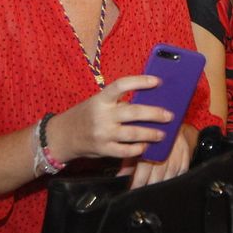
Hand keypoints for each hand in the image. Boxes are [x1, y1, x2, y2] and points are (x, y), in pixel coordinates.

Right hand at [46, 75, 172, 162]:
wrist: (62, 136)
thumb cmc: (85, 116)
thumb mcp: (97, 102)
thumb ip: (117, 102)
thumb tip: (147, 100)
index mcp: (101, 99)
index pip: (121, 85)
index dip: (140, 81)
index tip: (157, 81)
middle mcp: (102, 115)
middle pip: (133, 112)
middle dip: (155, 113)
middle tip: (169, 115)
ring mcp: (102, 133)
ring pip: (133, 133)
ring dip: (151, 133)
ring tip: (163, 133)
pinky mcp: (103, 149)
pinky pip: (126, 151)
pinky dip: (138, 148)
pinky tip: (145, 146)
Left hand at [127, 123, 195, 187]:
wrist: (168, 117)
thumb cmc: (148, 130)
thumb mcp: (136, 142)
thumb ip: (128, 159)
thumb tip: (120, 176)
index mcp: (150, 144)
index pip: (144, 168)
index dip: (138, 181)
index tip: (133, 189)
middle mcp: (164, 148)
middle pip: (158, 174)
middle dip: (149, 185)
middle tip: (142, 192)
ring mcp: (176, 150)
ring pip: (170, 174)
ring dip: (162, 183)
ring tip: (154, 190)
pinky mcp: (186, 152)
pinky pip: (182, 170)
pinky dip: (175, 177)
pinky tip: (169, 182)